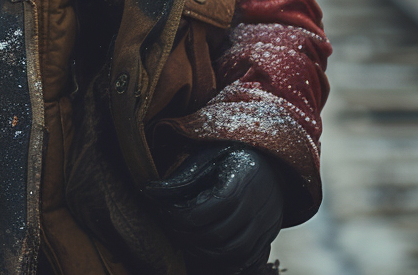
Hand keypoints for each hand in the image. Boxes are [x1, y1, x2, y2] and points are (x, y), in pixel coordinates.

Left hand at [143, 145, 283, 273]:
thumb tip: (148, 191)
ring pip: (233, 252)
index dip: (178, 215)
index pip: (204, 210)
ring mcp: (267, 224)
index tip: (162, 210)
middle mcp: (258, 206)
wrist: (269, 162)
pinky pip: (247, 259)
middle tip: (169, 225)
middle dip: (186, 234)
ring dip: (203, 250)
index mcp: (240, 181)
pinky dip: (225, 259)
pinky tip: (205, 247)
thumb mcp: (205, 158)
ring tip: (184, 237)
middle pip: (217, 234)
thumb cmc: (229, 156)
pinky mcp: (269, 237)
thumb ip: (181, 179)